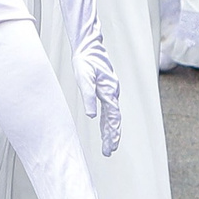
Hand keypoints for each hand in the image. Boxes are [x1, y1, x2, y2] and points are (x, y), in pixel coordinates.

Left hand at [73, 15, 121, 156]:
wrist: (89, 47)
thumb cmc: (85, 60)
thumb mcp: (84, 77)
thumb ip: (88, 96)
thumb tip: (91, 115)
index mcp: (109, 91)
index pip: (112, 117)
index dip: (112, 133)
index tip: (110, 147)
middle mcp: (112, 92)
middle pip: (114, 119)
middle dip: (112, 136)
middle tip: (108, 151)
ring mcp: (110, 90)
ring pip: (112, 114)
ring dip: (110, 129)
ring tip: (109, 144)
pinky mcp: (106, 88)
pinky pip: (109, 108)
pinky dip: (108, 119)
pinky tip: (105, 126)